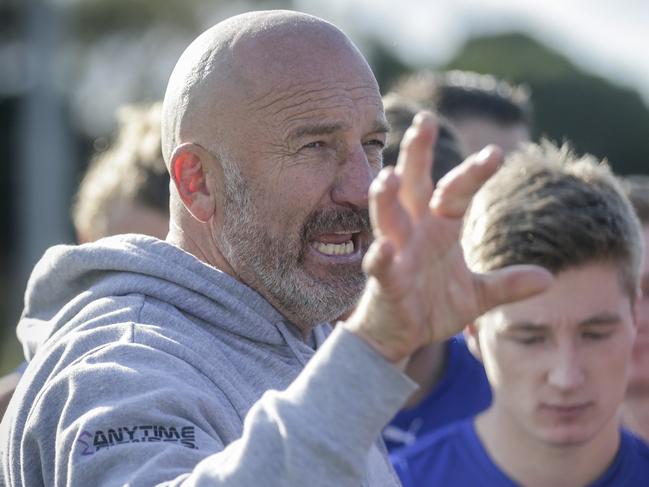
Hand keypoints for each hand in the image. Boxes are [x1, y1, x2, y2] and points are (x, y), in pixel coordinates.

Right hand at [344, 112, 551, 363]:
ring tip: (388, 175)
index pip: (457, 193)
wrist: (401, 336)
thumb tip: (549, 277)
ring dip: (386, 198)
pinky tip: (383, 248)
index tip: (496, 152)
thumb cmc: (432, 307)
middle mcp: (415, 234)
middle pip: (415, 187)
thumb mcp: (477, 296)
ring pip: (388, 219)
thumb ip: (507, 285)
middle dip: (417, 155)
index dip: (474, 174)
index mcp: (439, 230)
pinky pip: (380, 266)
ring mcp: (397, 255)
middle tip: (424, 121)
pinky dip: (380, 257)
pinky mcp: (384, 282)